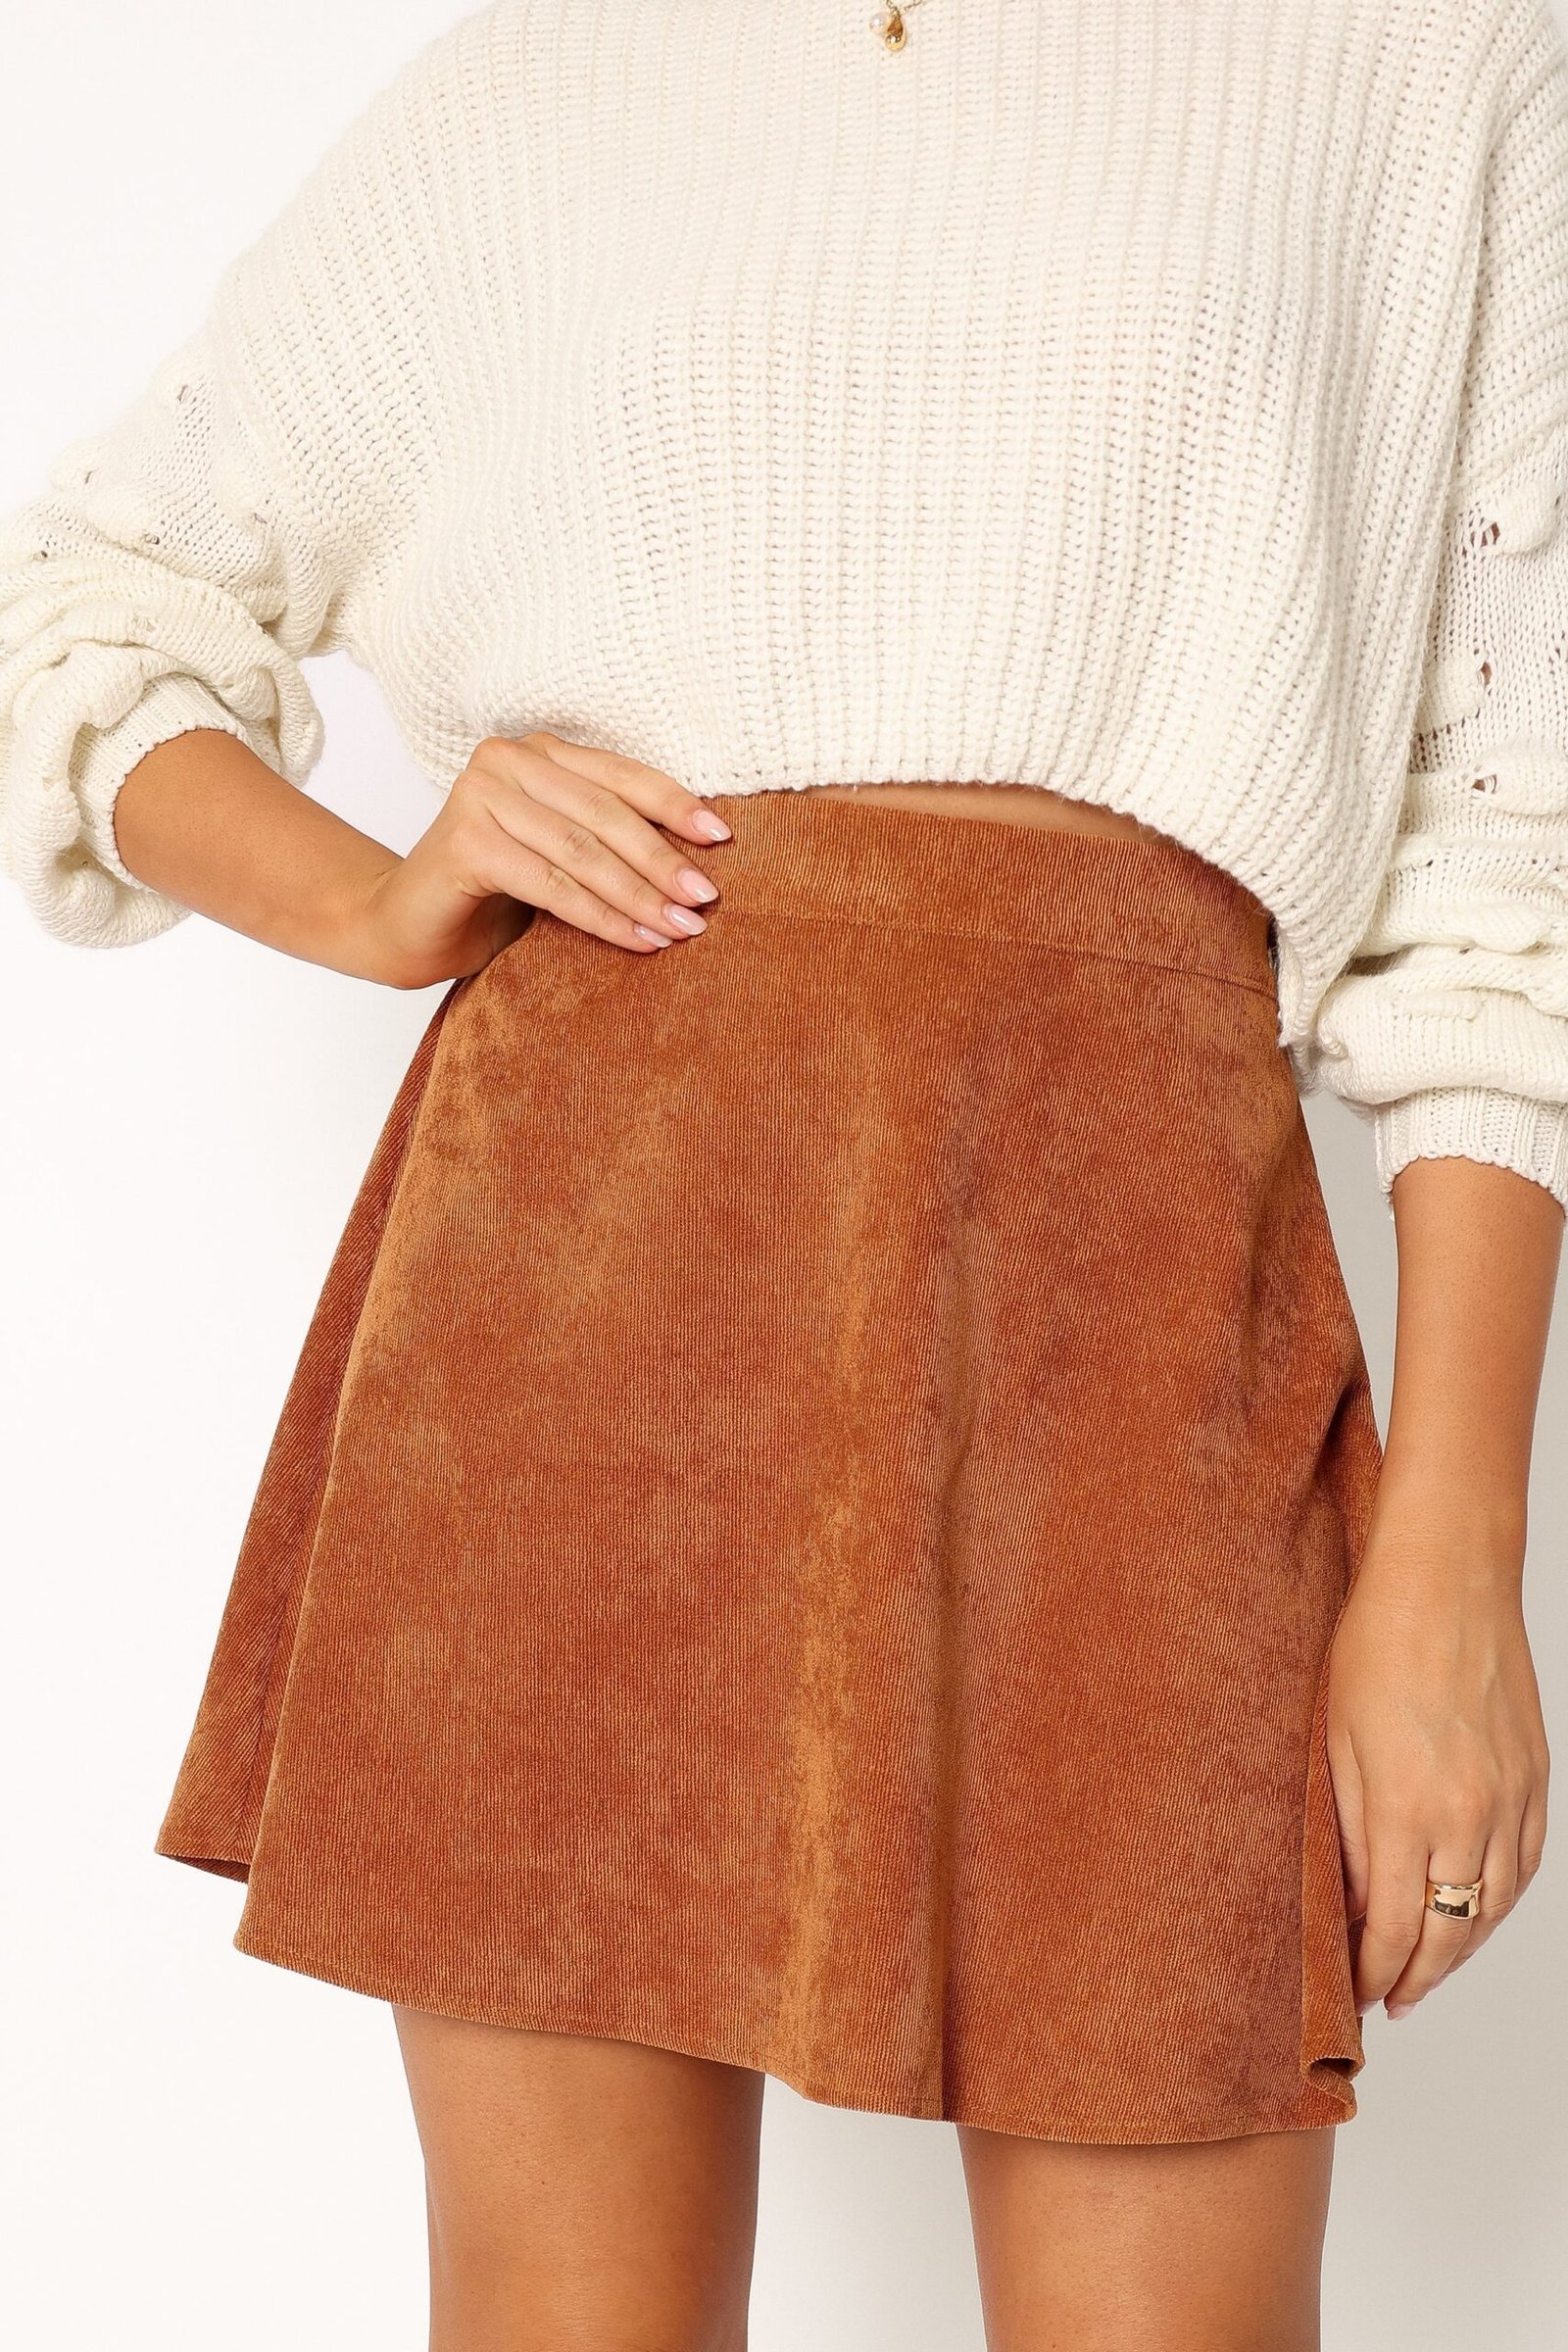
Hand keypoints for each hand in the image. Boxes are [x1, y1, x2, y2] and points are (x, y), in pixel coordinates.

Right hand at [351, 731, 732, 986]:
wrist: (407, 927)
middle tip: (706, 899)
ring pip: (582, 851)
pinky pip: (553, 884)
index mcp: (538, 751)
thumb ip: (610, 838)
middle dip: (663, 861)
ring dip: (639, 895)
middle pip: (606, 813)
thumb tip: (699, 859)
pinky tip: (636, 941)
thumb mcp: (563, 854)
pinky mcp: (466, 842)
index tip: (723, 838)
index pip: (620, 774)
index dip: (674, 805)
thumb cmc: (493, 892)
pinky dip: (601, 917)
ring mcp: (480, 796)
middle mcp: (506, 760)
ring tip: (681, 928)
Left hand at [1326, 1506, 1548, 2024]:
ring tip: (1426, 1971)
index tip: (1352, 1994)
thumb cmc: (1376, 1643)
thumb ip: (1344, 1827)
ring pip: (1492, 1910)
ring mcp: (1511, 1798)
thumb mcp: (1333, 1737)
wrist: (1450, 1578)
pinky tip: (1476, 1913)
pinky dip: (1499, 1904)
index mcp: (1407, 1808)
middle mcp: (1468, 1815)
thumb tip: (1350, 1900)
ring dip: (1459, 1951)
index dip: (1372, 1973)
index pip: (1393, 1929)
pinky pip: (1525, 1867)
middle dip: (1415, 1979)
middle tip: (1387, 2001)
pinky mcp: (1537, 1778)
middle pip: (1448, 1935)